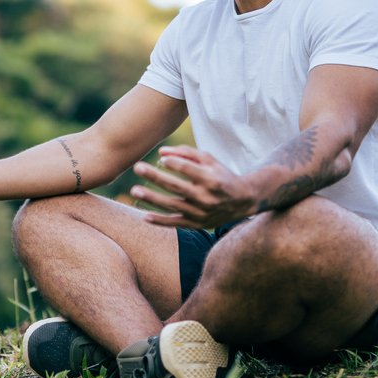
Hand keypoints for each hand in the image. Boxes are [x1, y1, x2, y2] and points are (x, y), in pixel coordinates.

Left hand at [131, 146, 256, 228]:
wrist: (242, 201)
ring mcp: (201, 213)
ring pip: (172, 206)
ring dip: (152, 198)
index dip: (174, 163)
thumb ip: (186, 153)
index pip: (188, 169)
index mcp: (211, 179)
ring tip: (135, 190)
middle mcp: (206, 197)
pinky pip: (176, 223)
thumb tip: (161, 153)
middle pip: (176, 186)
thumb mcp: (210, 160)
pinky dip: (160, 221)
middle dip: (155, 176)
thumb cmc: (222, 175)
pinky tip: (144, 216)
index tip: (160, 158)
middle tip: (137, 167)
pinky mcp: (197, 224)